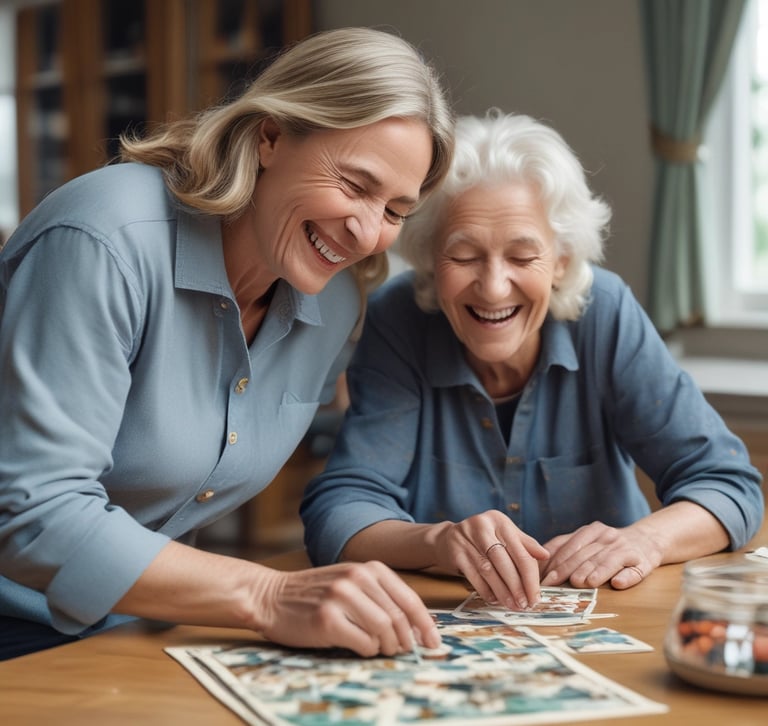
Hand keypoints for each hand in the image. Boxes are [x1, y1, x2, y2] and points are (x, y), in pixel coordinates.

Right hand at [256, 561, 440, 656]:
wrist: (270, 596)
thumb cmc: (314, 594)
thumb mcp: (350, 582)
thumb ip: (380, 596)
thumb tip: (415, 627)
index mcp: (368, 568)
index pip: (409, 599)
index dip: (425, 624)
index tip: (434, 642)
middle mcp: (357, 578)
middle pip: (399, 617)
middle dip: (408, 640)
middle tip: (405, 651)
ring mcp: (341, 597)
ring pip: (384, 630)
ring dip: (388, 647)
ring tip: (381, 650)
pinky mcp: (326, 619)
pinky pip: (363, 643)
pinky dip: (368, 650)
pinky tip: (360, 647)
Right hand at [430, 510, 548, 609]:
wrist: (447, 538)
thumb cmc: (483, 539)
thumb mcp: (504, 535)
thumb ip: (524, 544)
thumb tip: (546, 555)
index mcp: (499, 521)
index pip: (520, 552)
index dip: (531, 577)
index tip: (536, 596)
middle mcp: (482, 526)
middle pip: (504, 562)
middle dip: (517, 587)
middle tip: (525, 605)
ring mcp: (466, 539)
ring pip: (488, 571)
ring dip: (502, 592)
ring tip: (512, 605)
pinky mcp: (455, 553)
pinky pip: (473, 576)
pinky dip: (486, 591)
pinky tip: (494, 600)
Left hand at [540, 521, 662, 589]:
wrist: (647, 539)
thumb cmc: (610, 545)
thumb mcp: (589, 539)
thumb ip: (566, 546)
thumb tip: (539, 562)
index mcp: (592, 531)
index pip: (570, 545)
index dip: (555, 561)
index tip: (543, 577)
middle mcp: (607, 537)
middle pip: (585, 555)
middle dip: (568, 569)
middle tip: (554, 583)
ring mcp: (625, 548)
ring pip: (607, 561)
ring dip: (594, 573)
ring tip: (581, 583)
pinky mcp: (642, 561)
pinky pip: (634, 570)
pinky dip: (626, 577)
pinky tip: (618, 583)